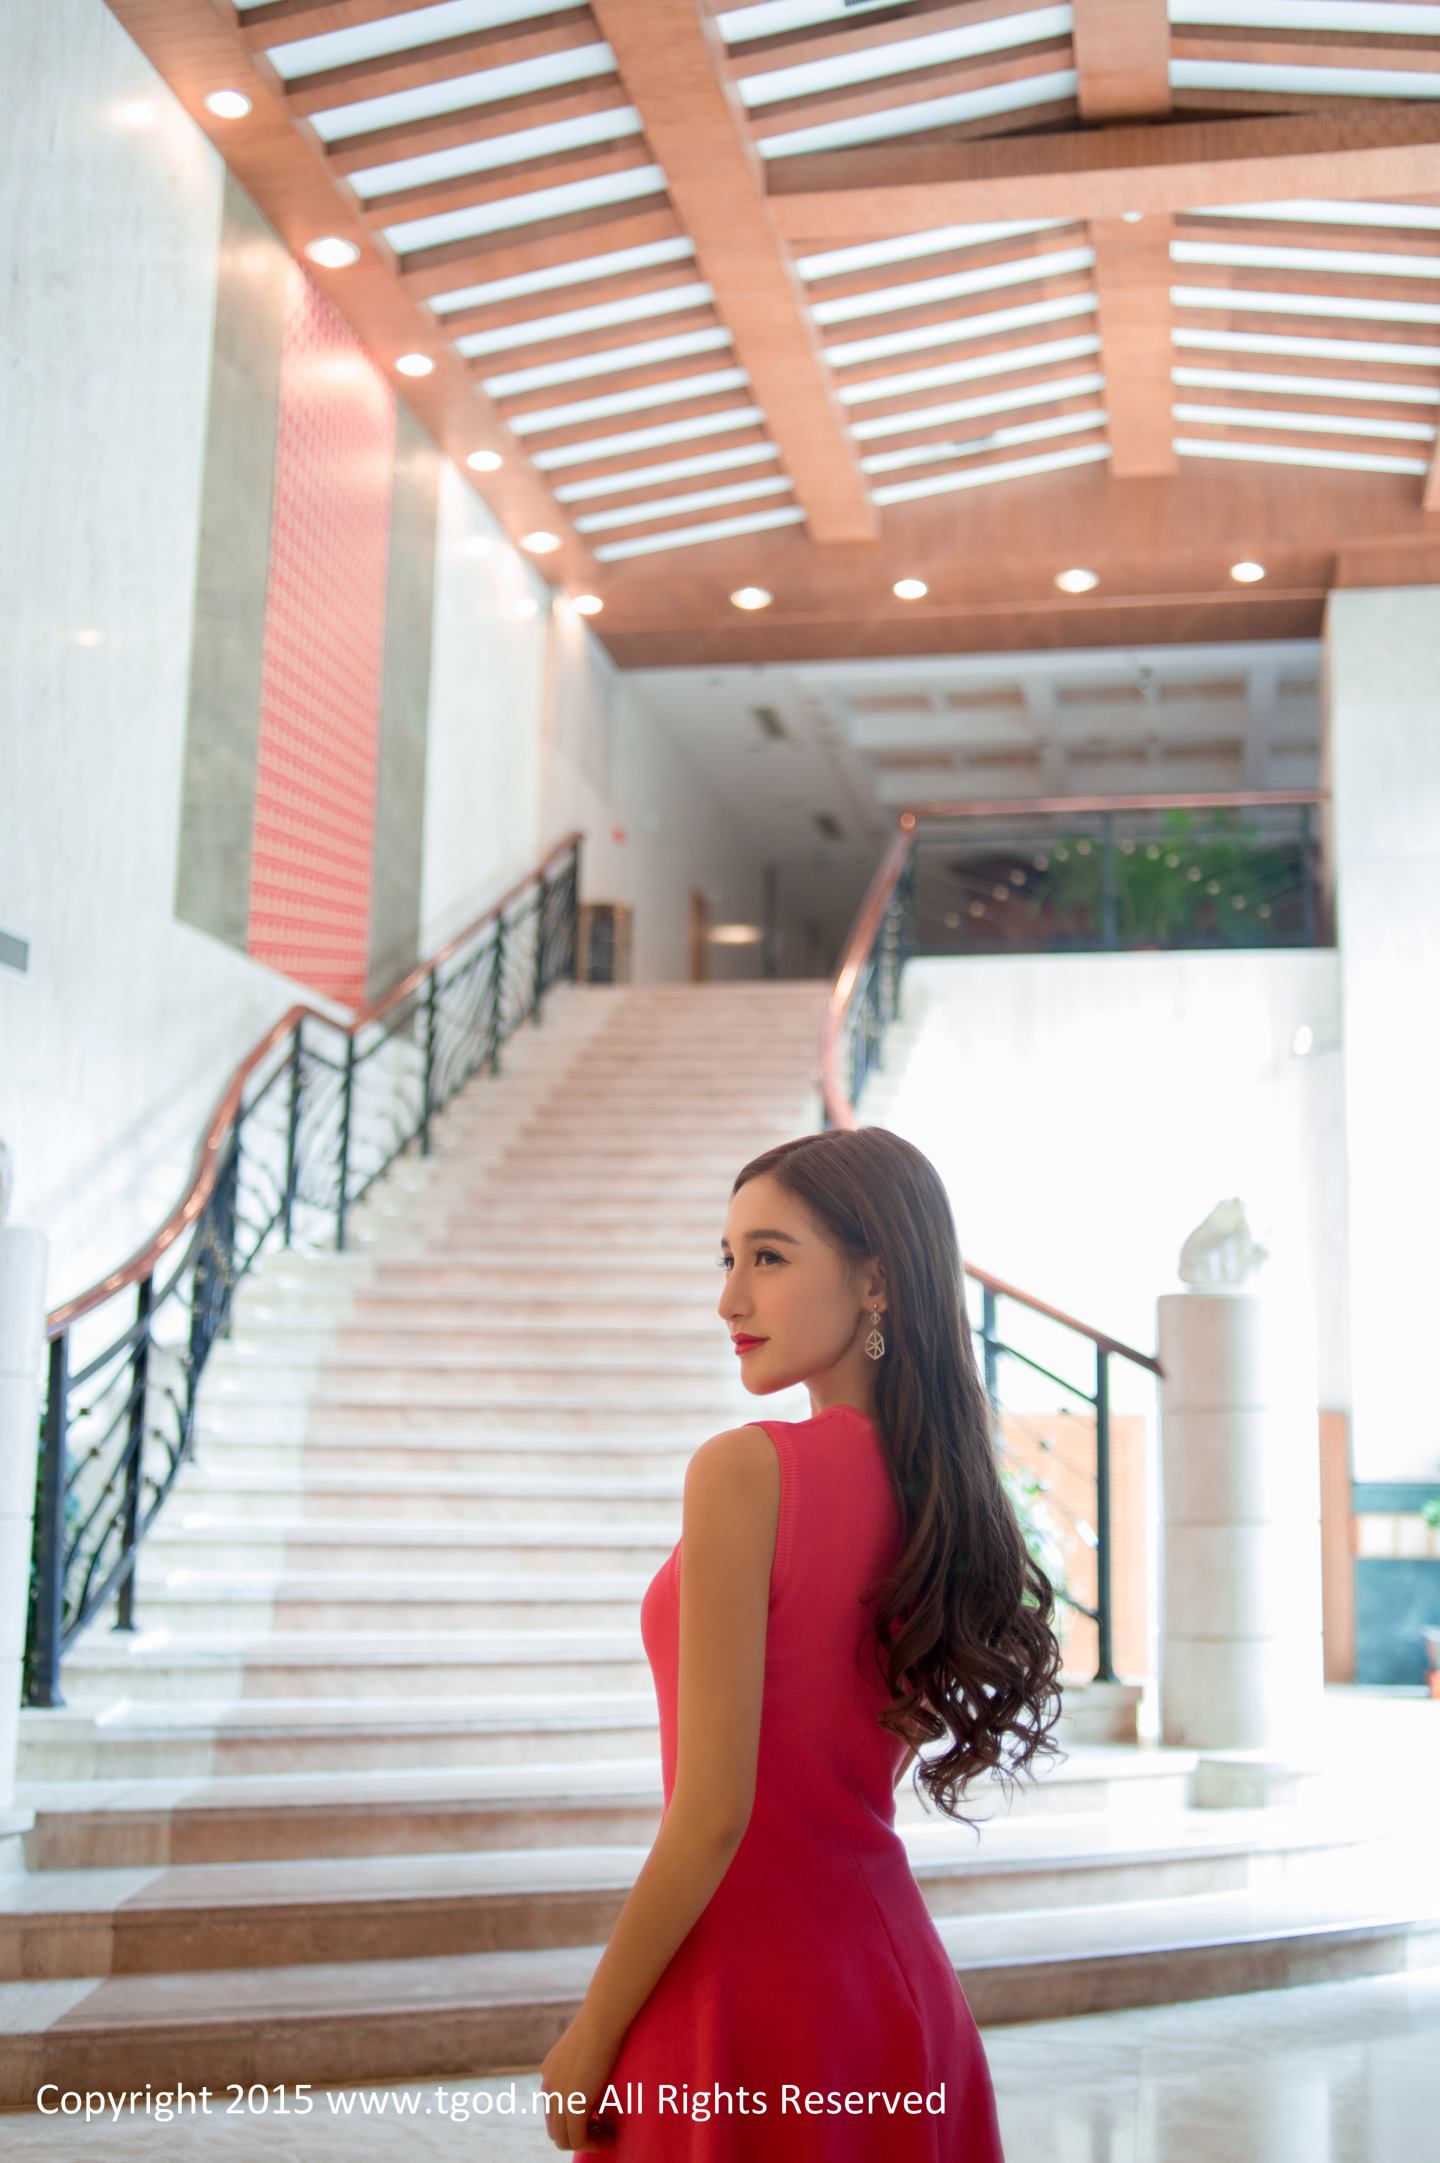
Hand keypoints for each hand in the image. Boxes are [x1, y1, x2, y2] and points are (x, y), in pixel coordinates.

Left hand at [538, 2008, 621, 2151]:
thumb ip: (584, 2069)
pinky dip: (594, 2144)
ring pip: (563, 2139)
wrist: (601, 2019)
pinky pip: (578, 2139)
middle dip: (579, 2135)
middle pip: (555, 2129)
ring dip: (587, 2142)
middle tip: (604, 2129)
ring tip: (608, 2135)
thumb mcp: (588, 2050)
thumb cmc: (603, 2026)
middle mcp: (548, 2087)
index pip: (554, 2111)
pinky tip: (610, 2136)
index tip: (598, 2118)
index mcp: (549, 2073)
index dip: (574, 2120)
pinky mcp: (572, 2104)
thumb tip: (597, 2087)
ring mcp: (557, 2097)